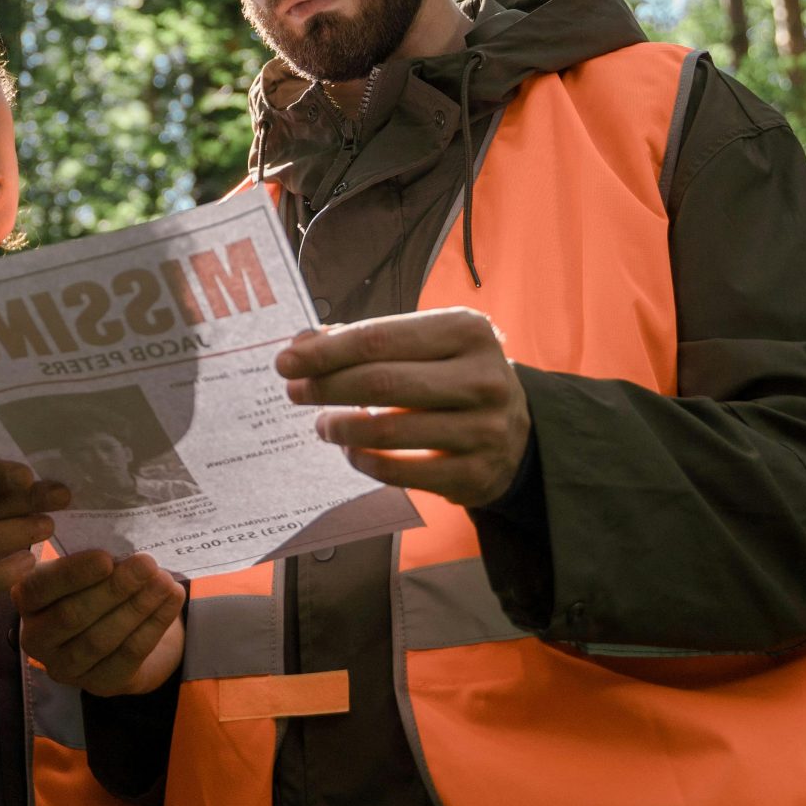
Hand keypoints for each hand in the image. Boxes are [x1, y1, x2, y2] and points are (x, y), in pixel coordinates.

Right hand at [16, 549, 185, 695]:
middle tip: (147, 565)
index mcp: (26, 601)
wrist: (118, 629)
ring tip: (164, 581)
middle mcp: (36, 639)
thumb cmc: (96, 585)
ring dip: (137, 607)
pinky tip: (171, 602)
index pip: (39, 589)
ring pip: (101, 639)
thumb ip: (93, 560)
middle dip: (114, 589)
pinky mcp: (98, 684)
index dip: (72, 575)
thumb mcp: (84, 568)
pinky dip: (153, 626)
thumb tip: (123, 550)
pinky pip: (127, 656)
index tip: (106, 558)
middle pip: (72, 616)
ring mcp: (65, 667)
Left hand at [275, 308, 531, 507]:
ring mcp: (482, 430)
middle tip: (294, 391)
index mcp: (467, 331)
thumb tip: (304, 342)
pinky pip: (399, 471)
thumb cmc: (455, 377)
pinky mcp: (474, 475)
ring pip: (387, 430)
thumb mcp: (427, 345)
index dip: (325, 351)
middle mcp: (482, 378)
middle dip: (326, 386)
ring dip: (340, 427)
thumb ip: (369, 340)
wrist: (518, 433)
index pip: (379, 339)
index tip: (286, 360)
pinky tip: (350, 450)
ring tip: (322, 424)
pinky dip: (363, 460)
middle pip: (381, 382)